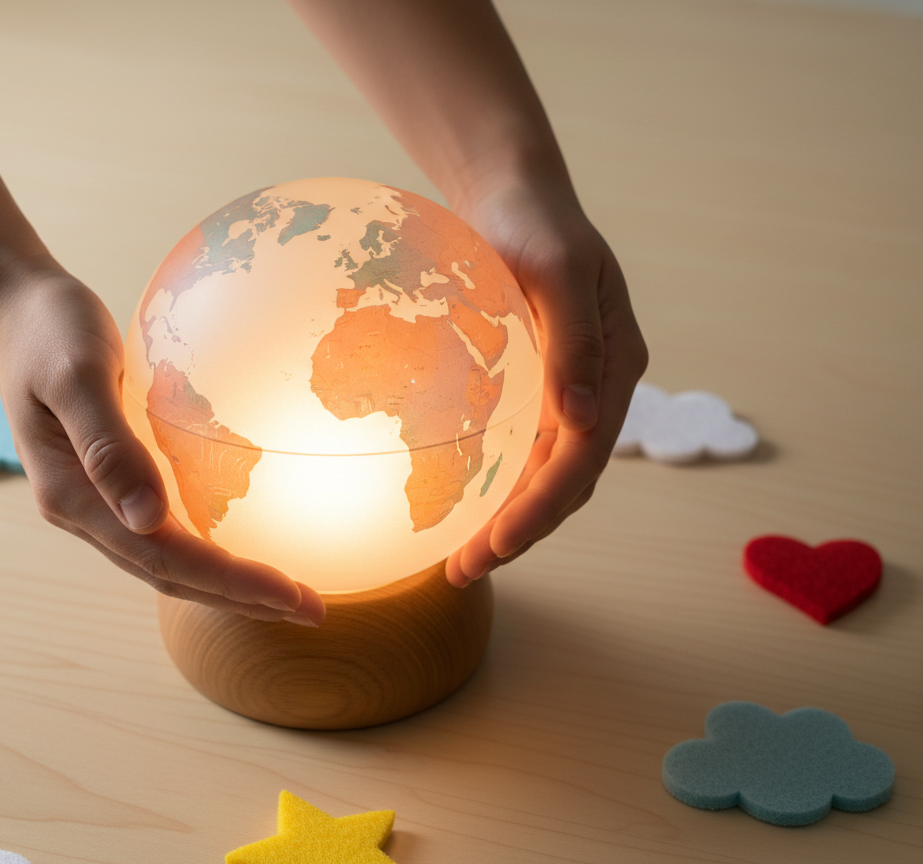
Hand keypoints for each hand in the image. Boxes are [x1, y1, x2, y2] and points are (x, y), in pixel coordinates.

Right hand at [0, 267, 326, 624]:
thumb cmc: (49, 330)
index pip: (162, 559)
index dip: (229, 583)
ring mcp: (96, 500)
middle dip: (240, 598)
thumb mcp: (77, 375)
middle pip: (169, 576)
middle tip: (311, 611)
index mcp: (73, 496)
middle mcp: (85, 511)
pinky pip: (165, 531)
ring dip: (227, 583)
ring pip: (167, 561)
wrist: (16, 309)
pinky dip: (208, 550)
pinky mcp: (111, 481)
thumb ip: (108, 446)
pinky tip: (243, 547)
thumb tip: (148, 519)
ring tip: (286, 595)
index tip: (290, 596)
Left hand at [445, 176, 647, 585]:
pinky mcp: (535, 385)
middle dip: (520, 530)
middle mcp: (595, 388)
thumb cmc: (534, 223)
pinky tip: (459, 504)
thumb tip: (582, 421)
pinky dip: (496, 482)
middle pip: (565, 479)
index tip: (495, 545)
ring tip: (459, 557)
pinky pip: (521, 447)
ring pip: (544, 472)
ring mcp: (566, 390)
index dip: (542, 509)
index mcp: (614, 367)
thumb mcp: (557, 270)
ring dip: (507, 517)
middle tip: (463, 570)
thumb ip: (575, 342)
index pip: (583, 458)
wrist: (513, 194)